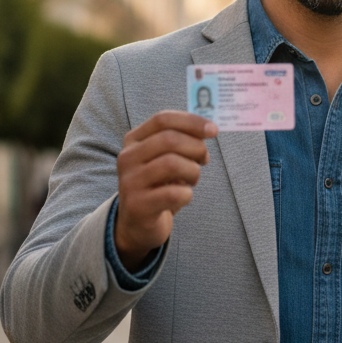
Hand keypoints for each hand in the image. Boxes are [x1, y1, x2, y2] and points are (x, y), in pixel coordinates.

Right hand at [114, 110, 216, 269]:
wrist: (138, 223)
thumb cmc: (158, 185)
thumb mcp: (165, 158)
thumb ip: (182, 141)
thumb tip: (209, 129)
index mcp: (134, 140)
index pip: (163, 119)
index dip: (192, 122)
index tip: (214, 130)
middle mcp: (127, 158)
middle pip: (169, 139)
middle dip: (196, 148)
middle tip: (204, 159)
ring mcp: (130, 182)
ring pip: (172, 164)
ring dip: (193, 171)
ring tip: (192, 179)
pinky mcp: (139, 205)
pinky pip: (174, 193)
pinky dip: (187, 194)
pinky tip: (182, 197)